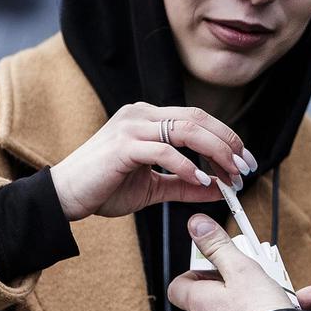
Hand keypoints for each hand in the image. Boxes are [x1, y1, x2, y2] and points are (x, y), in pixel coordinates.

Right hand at [49, 103, 255, 220]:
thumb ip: (184, 185)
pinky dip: (187, 167)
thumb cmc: (103, 187)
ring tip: (230, 174)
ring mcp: (131, 126)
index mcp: (147, 117)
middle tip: (246, 167)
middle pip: (198, 119)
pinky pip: (164, 151)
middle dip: (228, 143)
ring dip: (215, 152)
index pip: (197, 119)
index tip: (245, 161)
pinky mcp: (123, 145)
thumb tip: (217, 188)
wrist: (64, 196)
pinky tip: (201, 181)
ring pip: (186, 130)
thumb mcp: (153, 187)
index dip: (225, 137)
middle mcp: (141, 114)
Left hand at [168, 214, 310, 310]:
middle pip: (214, 302)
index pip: (180, 286)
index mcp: (198, 303)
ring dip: (262, 307)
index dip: (198, 274)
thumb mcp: (241, 269)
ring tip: (293, 297)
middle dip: (241, 289)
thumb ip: (218, 246)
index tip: (218, 267)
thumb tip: (197, 225)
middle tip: (261, 280)